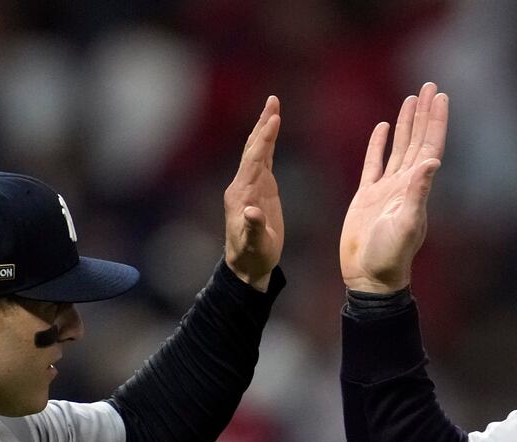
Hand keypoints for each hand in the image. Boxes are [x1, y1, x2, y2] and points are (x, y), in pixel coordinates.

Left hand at [224, 96, 283, 291]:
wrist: (247, 265)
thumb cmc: (252, 256)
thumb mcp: (255, 245)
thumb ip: (253, 229)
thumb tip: (253, 212)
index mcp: (241, 194)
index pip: (254, 160)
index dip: (264, 139)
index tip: (274, 119)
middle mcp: (242, 184)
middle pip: (253, 148)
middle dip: (263, 124)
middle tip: (273, 100)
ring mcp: (250, 186)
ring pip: (257, 151)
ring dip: (265, 129)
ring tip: (274, 107)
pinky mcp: (259, 190)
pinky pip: (263, 161)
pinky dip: (268, 144)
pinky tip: (272, 131)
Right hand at [340, 82, 448, 293]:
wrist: (369, 277)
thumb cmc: (389, 257)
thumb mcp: (406, 224)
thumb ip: (417, 193)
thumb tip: (431, 163)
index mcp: (416, 189)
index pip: (430, 146)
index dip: (436, 121)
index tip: (440, 96)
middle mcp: (405, 185)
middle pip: (417, 140)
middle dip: (423, 113)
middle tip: (428, 85)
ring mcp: (386, 189)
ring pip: (399, 147)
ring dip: (406, 124)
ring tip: (410, 99)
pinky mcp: (368, 196)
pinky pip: (374, 163)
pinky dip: (379, 145)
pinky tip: (382, 128)